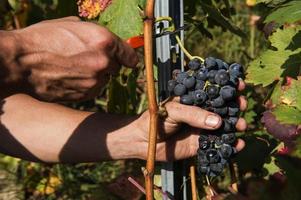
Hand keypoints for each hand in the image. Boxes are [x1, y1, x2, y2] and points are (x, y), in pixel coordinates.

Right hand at [10, 17, 137, 100]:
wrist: (20, 62)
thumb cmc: (43, 39)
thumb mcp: (72, 24)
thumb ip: (95, 34)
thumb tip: (106, 40)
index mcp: (104, 41)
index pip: (130, 56)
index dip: (127, 57)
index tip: (126, 60)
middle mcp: (104, 63)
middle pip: (116, 68)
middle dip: (106, 63)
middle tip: (87, 59)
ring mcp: (95, 82)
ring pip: (104, 80)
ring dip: (95, 76)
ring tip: (73, 68)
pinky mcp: (85, 96)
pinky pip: (93, 90)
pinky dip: (86, 86)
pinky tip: (70, 78)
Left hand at [133, 80, 246, 160]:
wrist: (144, 141)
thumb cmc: (156, 119)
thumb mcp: (173, 111)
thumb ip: (194, 115)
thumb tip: (218, 122)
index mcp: (193, 98)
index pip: (213, 89)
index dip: (227, 85)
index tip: (240, 84)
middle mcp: (201, 112)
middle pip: (223, 107)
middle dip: (235, 105)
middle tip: (242, 105)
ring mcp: (203, 128)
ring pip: (224, 126)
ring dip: (236, 125)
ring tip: (241, 125)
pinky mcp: (202, 144)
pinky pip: (219, 145)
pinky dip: (230, 146)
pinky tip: (238, 145)